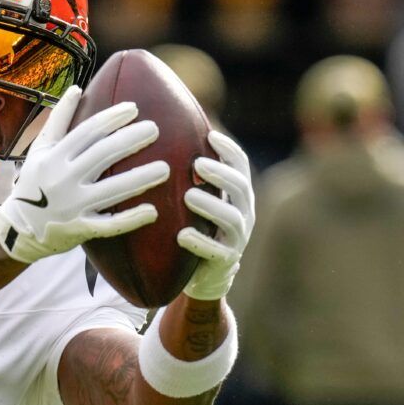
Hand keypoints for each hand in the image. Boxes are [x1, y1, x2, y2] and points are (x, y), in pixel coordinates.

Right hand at [0, 86, 169, 263]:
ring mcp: (71, 206)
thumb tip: (76, 89)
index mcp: (53, 157)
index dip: (112, 118)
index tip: (134, 108)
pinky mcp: (79, 229)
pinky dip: (130, 219)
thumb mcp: (40, 149)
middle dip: (131, 140)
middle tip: (155, 130)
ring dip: (140, 178)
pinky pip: (109, 225)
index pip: (87, 132)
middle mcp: (62, 179)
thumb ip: (58, 119)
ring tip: (166, 169)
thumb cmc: (34, 182)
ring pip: (111, 190)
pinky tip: (152, 210)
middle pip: (102, 155)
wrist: (18, 229)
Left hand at [178, 131, 254, 300]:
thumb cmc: (196, 224)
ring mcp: (237, 238)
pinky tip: (182, 235)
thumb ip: (189, 174)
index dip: (228, 150)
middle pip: (240, 188)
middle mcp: (244, 213)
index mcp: (238, 193)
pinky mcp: (225, 261)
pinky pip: (217, 252)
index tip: (210, 136)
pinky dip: (200, 242)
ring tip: (188, 196)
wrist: (203, 273)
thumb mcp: (196, 196)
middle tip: (197, 164)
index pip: (241, 165)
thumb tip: (162, 132)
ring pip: (232, 219)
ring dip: (210, 206)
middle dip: (221, 174)